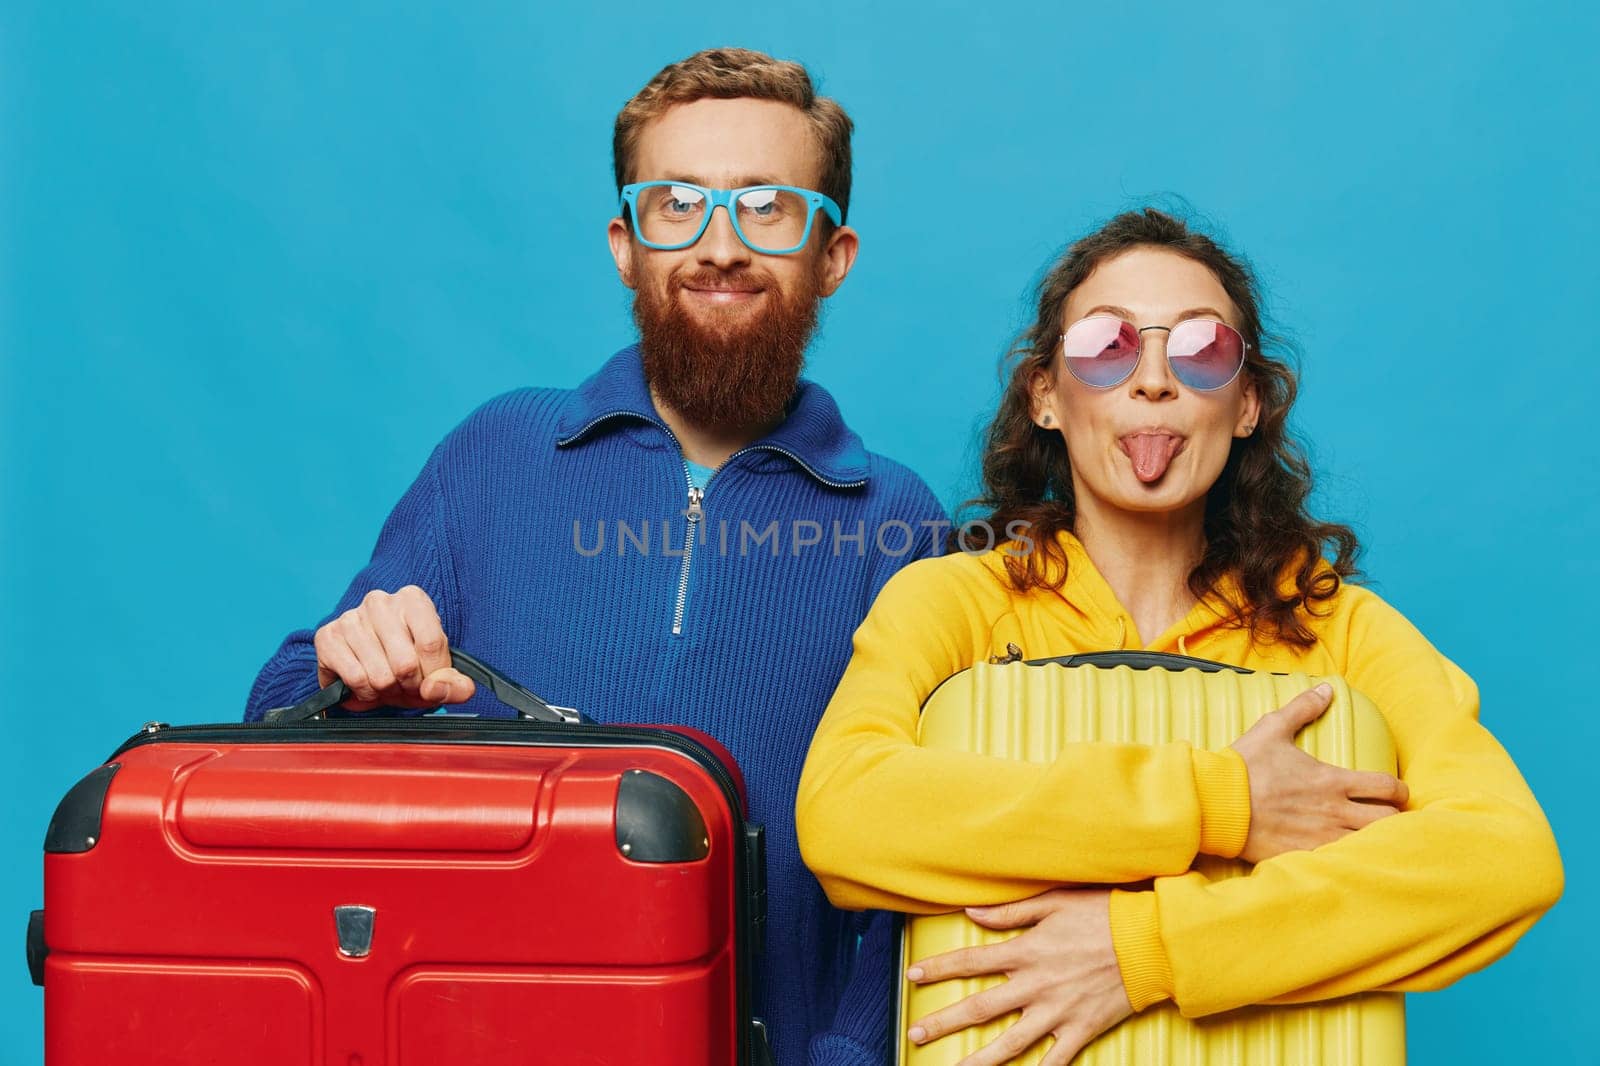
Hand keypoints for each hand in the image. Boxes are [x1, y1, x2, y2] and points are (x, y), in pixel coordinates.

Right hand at [312, 585, 474, 709]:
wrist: (367, 665)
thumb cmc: (407, 662)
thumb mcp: (438, 673)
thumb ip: (455, 684)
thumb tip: (446, 689)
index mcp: (413, 600)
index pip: (431, 644)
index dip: (432, 676)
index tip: (428, 683)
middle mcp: (380, 601)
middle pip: (405, 663)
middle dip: (408, 686)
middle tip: (404, 684)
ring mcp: (351, 617)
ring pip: (380, 676)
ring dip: (385, 691)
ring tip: (385, 683)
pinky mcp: (328, 637)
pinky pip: (355, 679)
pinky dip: (364, 693)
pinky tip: (365, 684)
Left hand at [905, 888, 1132, 1065]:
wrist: (1150, 942)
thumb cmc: (1103, 915)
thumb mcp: (1053, 902)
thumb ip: (1010, 912)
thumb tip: (972, 911)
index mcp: (1026, 951)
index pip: (971, 961)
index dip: (939, 969)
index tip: (913, 975)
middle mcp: (1035, 985)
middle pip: (980, 1008)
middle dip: (943, 1022)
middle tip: (915, 1033)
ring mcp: (1057, 1012)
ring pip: (1010, 1042)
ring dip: (978, 1059)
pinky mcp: (1081, 1029)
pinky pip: (1054, 1060)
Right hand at [1230, 682, 1408, 863]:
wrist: (1218, 801)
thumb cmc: (1245, 765)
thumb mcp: (1273, 728)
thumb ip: (1303, 708)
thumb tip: (1326, 688)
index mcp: (1332, 780)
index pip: (1386, 786)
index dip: (1399, 790)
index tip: (1396, 792)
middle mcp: (1334, 811)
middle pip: (1388, 820)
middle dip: (1395, 817)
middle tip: (1388, 815)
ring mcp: (1321, 837)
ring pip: (1370, 844)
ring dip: (1376, 839)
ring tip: (1371, 837)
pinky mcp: (1304, 855)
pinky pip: (1341, 862)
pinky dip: (1349, 858)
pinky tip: (1345, 855)